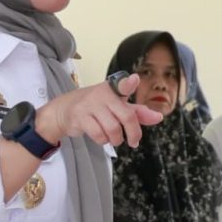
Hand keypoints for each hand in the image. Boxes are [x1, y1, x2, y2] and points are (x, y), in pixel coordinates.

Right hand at [34, 74, 160, 149]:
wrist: (63, 111)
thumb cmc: (95, 107)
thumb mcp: (116, 107)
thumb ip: (137, 112)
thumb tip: (158, 117)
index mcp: (112, 88)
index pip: (122, 85)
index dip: (128, 84)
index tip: (134, 80)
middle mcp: (102, 94)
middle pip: (126, 116)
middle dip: (134, 133)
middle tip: (134, 142)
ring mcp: (90, 105)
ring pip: (113, 129)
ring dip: (116, 139)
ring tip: (115, 139)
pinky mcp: (79, 117)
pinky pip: (99, 134)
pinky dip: (103, 141)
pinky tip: (102, 137)